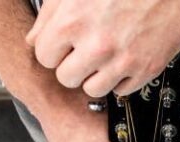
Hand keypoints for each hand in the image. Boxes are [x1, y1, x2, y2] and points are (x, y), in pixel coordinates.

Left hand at [25, 0, 179, 96]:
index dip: (53, 51)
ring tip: (104, 57)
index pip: (43, 57)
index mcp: (73, 20)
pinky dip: (121, 79)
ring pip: (92, 90)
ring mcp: (122, 60)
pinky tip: (124, 58)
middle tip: (84, 53)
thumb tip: (35, 38)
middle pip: (66, 78)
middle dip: (72, 66)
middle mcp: (97, 44)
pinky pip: (120, 90)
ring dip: (96, 76)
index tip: (62, 47)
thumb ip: (51, 13)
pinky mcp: (144, 70)